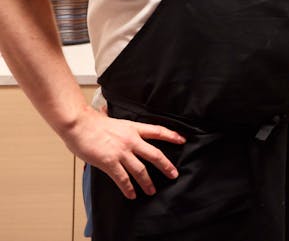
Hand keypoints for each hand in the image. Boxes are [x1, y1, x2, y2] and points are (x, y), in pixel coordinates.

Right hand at [65, 106, 185, 199]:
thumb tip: (119, 125)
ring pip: (140, 170)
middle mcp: (131, 140)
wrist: (79, 124)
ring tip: (152, 190)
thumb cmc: (92, 122)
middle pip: (154, 154)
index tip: (182, 140)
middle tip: (174, 174)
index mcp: (133, 128)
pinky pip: (122, 178)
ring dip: (147, 182)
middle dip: (166, 166)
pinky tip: (132, 194)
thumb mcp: (114, 121)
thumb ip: (121, 128)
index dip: (172, 135)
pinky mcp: (109, 162)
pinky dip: (128, 188)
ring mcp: (121, 152)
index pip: (158, 131)